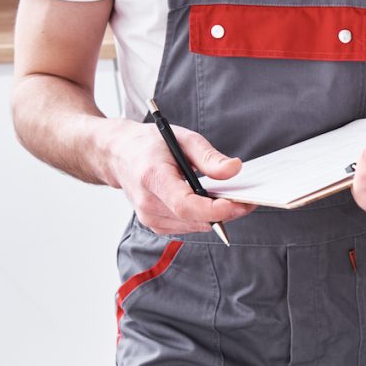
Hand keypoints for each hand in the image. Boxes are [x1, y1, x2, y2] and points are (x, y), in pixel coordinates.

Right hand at [100, 119, 255, 233]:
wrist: (118, 155)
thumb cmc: (149, 144)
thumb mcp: (183, 138)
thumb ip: (209, 157)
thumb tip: (234, 169)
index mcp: (152, 178)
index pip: (185, 205)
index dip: (214, 210)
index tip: (238, 204)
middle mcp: (147, 203)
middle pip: (193, 219)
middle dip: (225, 212)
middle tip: (247, 200)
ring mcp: (149, 217)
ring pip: (194, 226)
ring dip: (216, 217)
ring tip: (229, 198)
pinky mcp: (155, 224)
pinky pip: (187, 227)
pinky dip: (202, 218)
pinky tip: (208, 203)